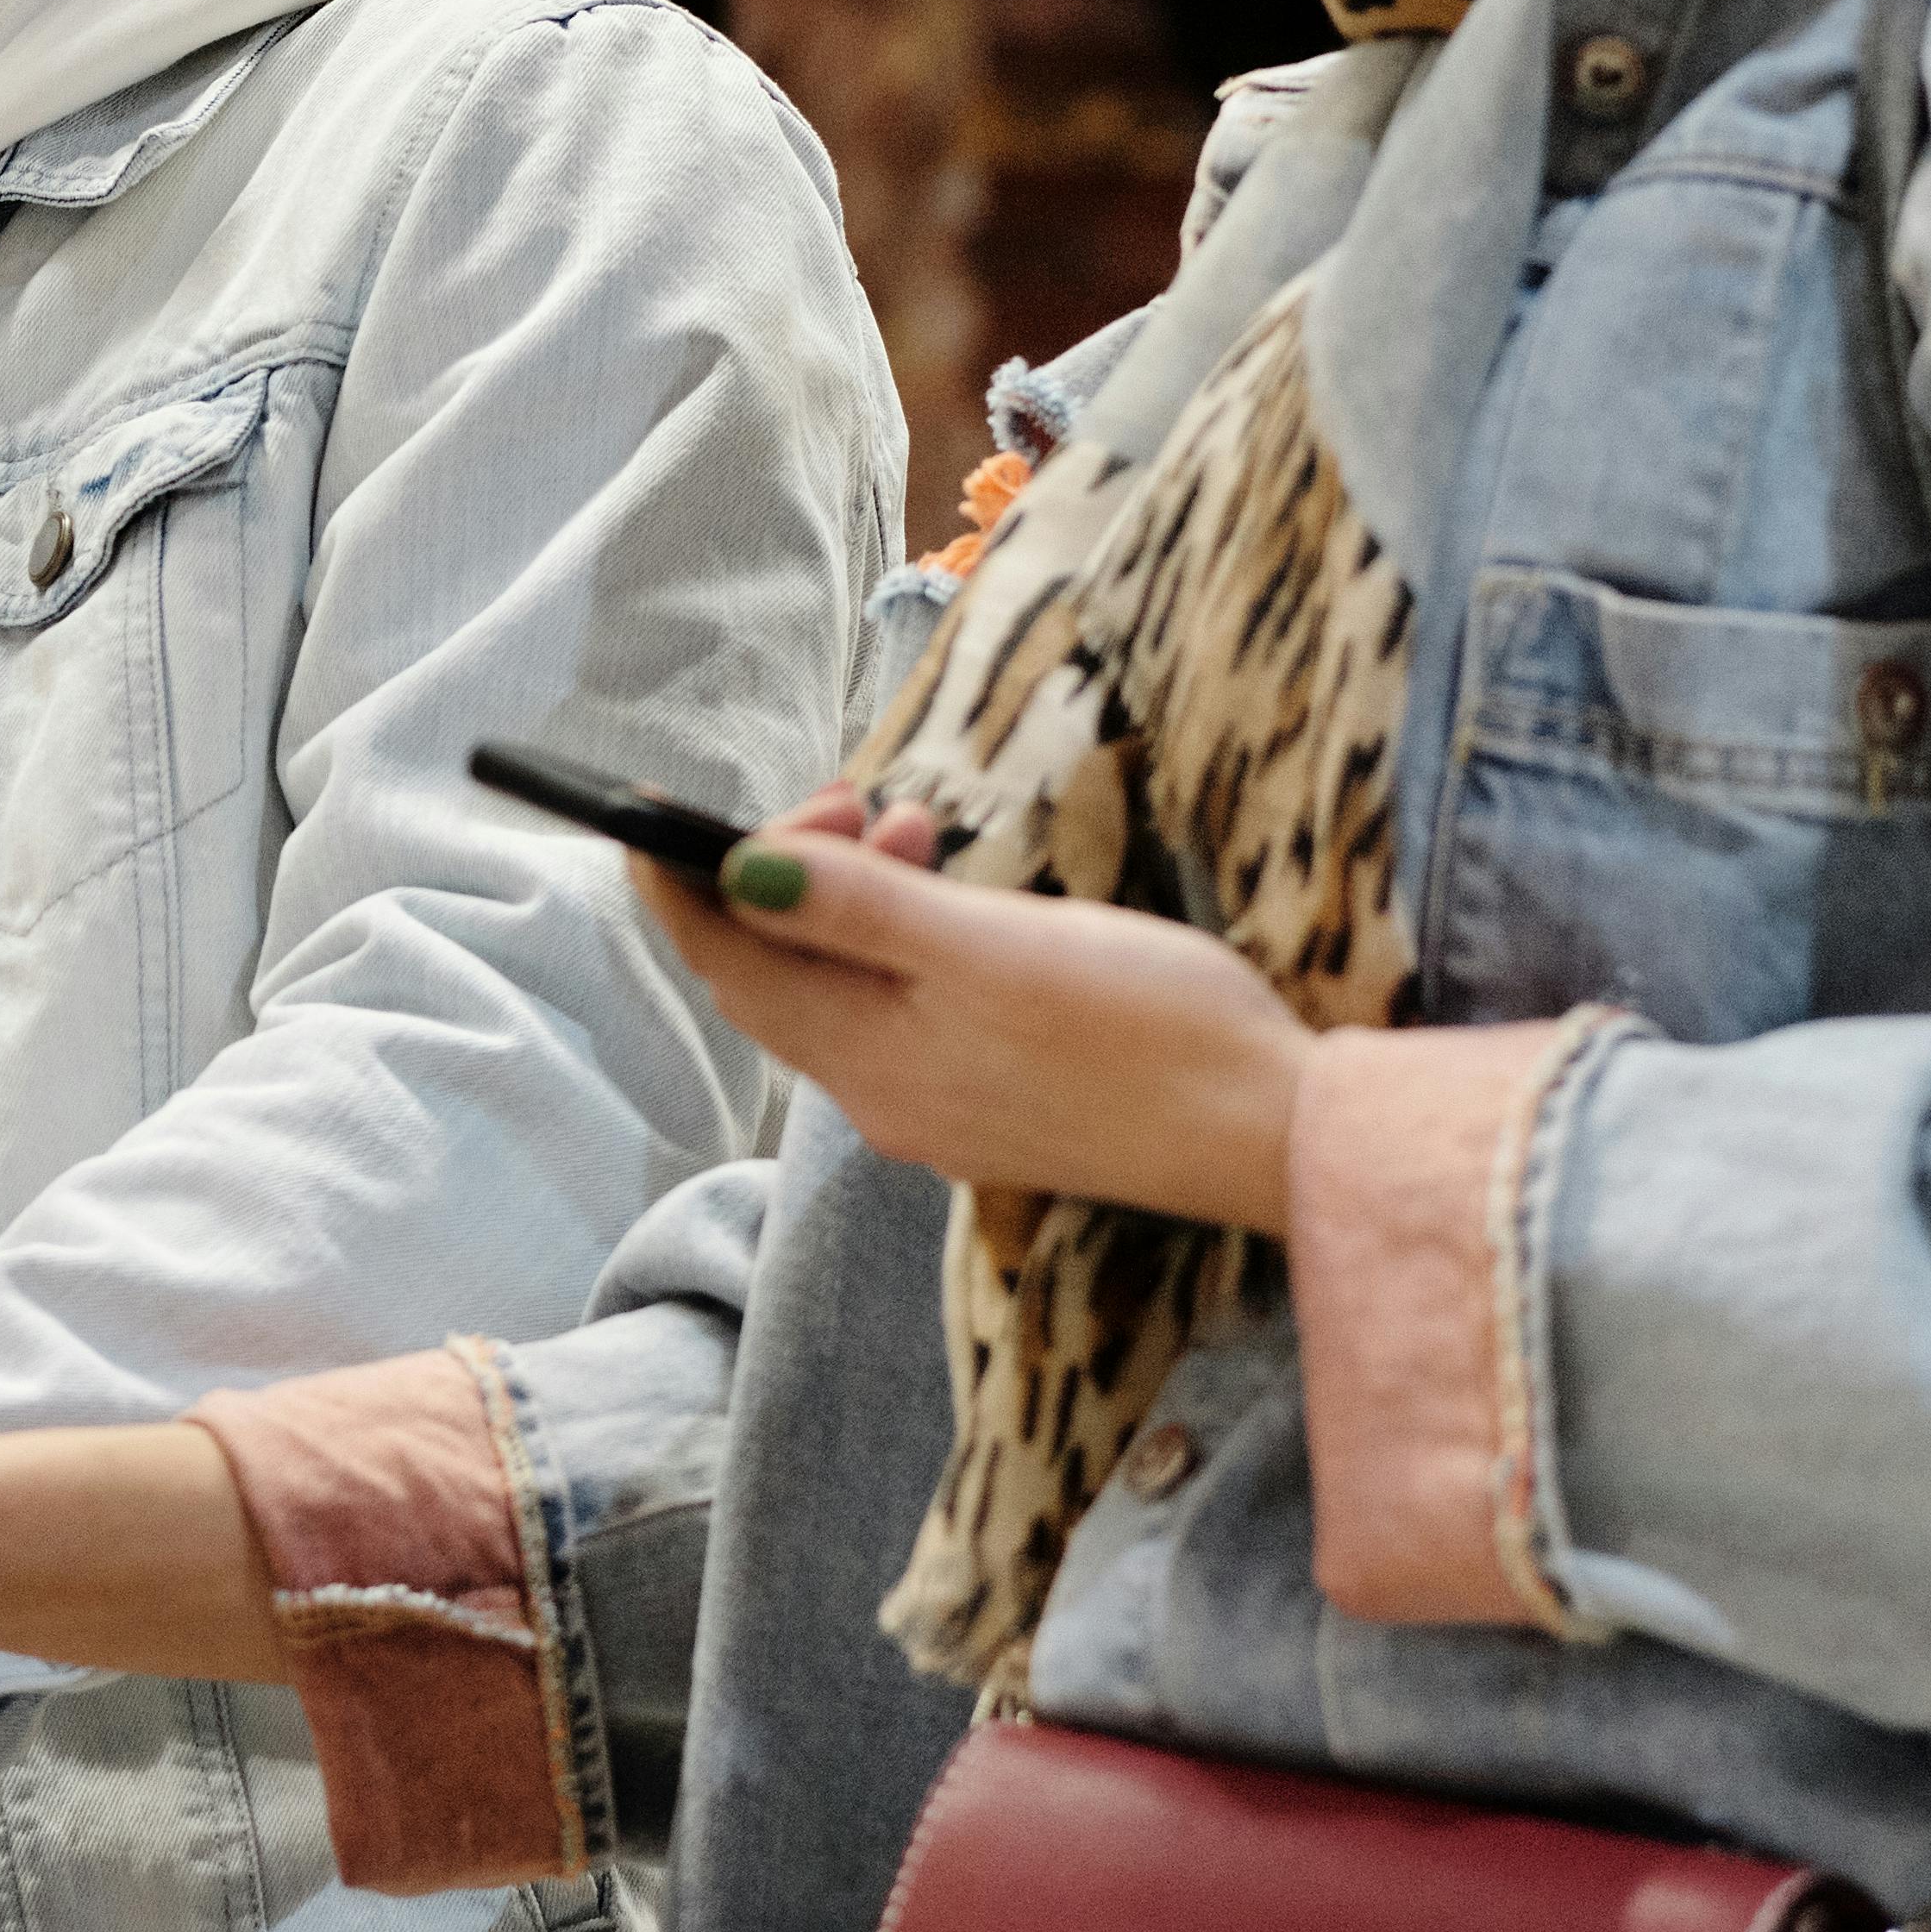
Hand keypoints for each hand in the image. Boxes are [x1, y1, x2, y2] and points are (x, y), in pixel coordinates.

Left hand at [627, 782, 1319, 1230]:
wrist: (1277, 1134)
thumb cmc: (1149, 1030)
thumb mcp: (993, 948)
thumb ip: (860, 910)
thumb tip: (736, 873)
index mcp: (868, 1062)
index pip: (730, 966)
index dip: (681, 886)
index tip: (653, 813)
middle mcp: (885, 1099)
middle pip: (779, 975)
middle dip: (783, 872)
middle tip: (845, 797)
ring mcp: (941, 1108)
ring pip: (846, 987)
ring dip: (852, 896)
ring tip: (910, 821)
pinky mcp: (997, 1103)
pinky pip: (906, 1012)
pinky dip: (904, 940)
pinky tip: (952, 895)